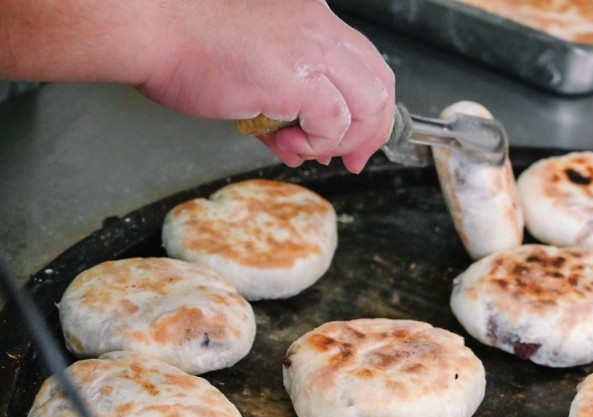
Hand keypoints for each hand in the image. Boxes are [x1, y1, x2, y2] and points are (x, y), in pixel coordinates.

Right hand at [138, 0, 394, 172]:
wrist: (146, 26)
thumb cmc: (180, 39)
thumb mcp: (251, 64)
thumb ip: (286, 96)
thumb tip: (303, 141)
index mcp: (309, 15)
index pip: (364, 62)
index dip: (368, 107)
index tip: (355, 138)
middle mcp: (318, 25)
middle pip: (378, 82)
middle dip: (370, 129)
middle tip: (351, 159)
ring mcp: (311, 49)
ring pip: (368, 102)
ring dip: (344, 139)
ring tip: (306, 151)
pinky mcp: (298, 78)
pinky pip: (335, 122)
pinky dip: (318, 143)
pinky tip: (288, 146)